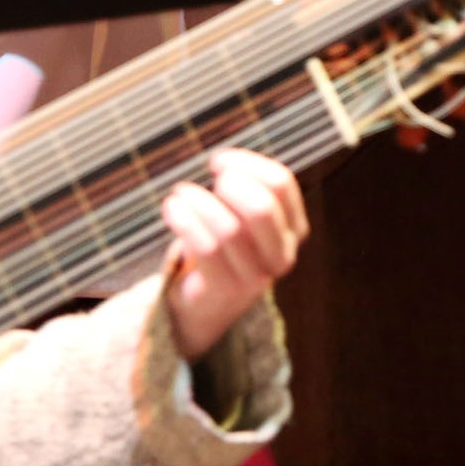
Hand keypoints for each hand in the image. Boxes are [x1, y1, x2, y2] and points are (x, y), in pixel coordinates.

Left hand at [162, 149, 308, 360]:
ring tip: (180, 194)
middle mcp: (281, 254)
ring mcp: (256, 276)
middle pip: (262, 208)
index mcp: (292, 228)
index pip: (281, 184)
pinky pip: (206, 251)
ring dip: (199, 203)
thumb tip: (221, 161)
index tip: (219, 162)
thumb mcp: (241, 217)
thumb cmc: (222, 249)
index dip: (248, 164)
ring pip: (229, 230)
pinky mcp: (225, 290)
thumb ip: (243, 189)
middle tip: (208, 183)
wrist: (205, 304)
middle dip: (231, 185)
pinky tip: (172, 208)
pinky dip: (185, 221)